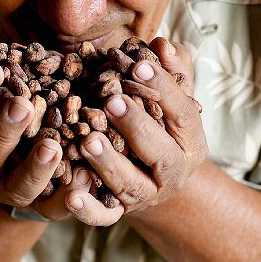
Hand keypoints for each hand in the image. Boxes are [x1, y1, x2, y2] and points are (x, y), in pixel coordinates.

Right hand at [0, 43, 81, 216]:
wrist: (20, 180)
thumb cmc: (5, 123)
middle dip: (4, 129)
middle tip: (22, 105)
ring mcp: (13, 193)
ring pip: (20, 187)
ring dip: (36, 167)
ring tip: (53, 145)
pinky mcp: (45, 209)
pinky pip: (56, 208)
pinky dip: (70, 196)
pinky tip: (85, 175)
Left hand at [62, 37, 207, 226]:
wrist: (155, 181)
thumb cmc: (160, 126)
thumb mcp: (171, 99)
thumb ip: (171, 71)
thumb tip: (162, 45)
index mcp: (190, 141)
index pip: (182, 113)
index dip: (162, 89)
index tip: (137, 65)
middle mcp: (173, 172)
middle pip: (159, 153)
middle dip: (136, 126)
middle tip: (111, 102)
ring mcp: (146, 195)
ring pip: (129, 184)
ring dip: (108, 163)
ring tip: (87, 141)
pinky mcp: (120, 212)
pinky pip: (104, 217)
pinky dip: (87, 210)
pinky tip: (70, 195)